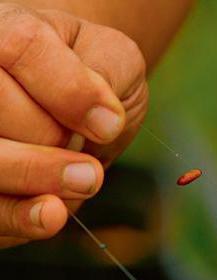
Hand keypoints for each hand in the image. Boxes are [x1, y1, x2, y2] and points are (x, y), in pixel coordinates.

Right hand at [0, 4, 147, 247]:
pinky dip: (18, 217)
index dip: (70, 93)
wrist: (70, 99)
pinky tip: (50, 215)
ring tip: (82, 186)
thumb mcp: (113, 58)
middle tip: (90, 167)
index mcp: (3, 32)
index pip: (21, 48)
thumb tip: (103, 123)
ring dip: (34, 182)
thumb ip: (106, 75)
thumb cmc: (91, 74)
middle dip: (49, 143)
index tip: (109, 125)